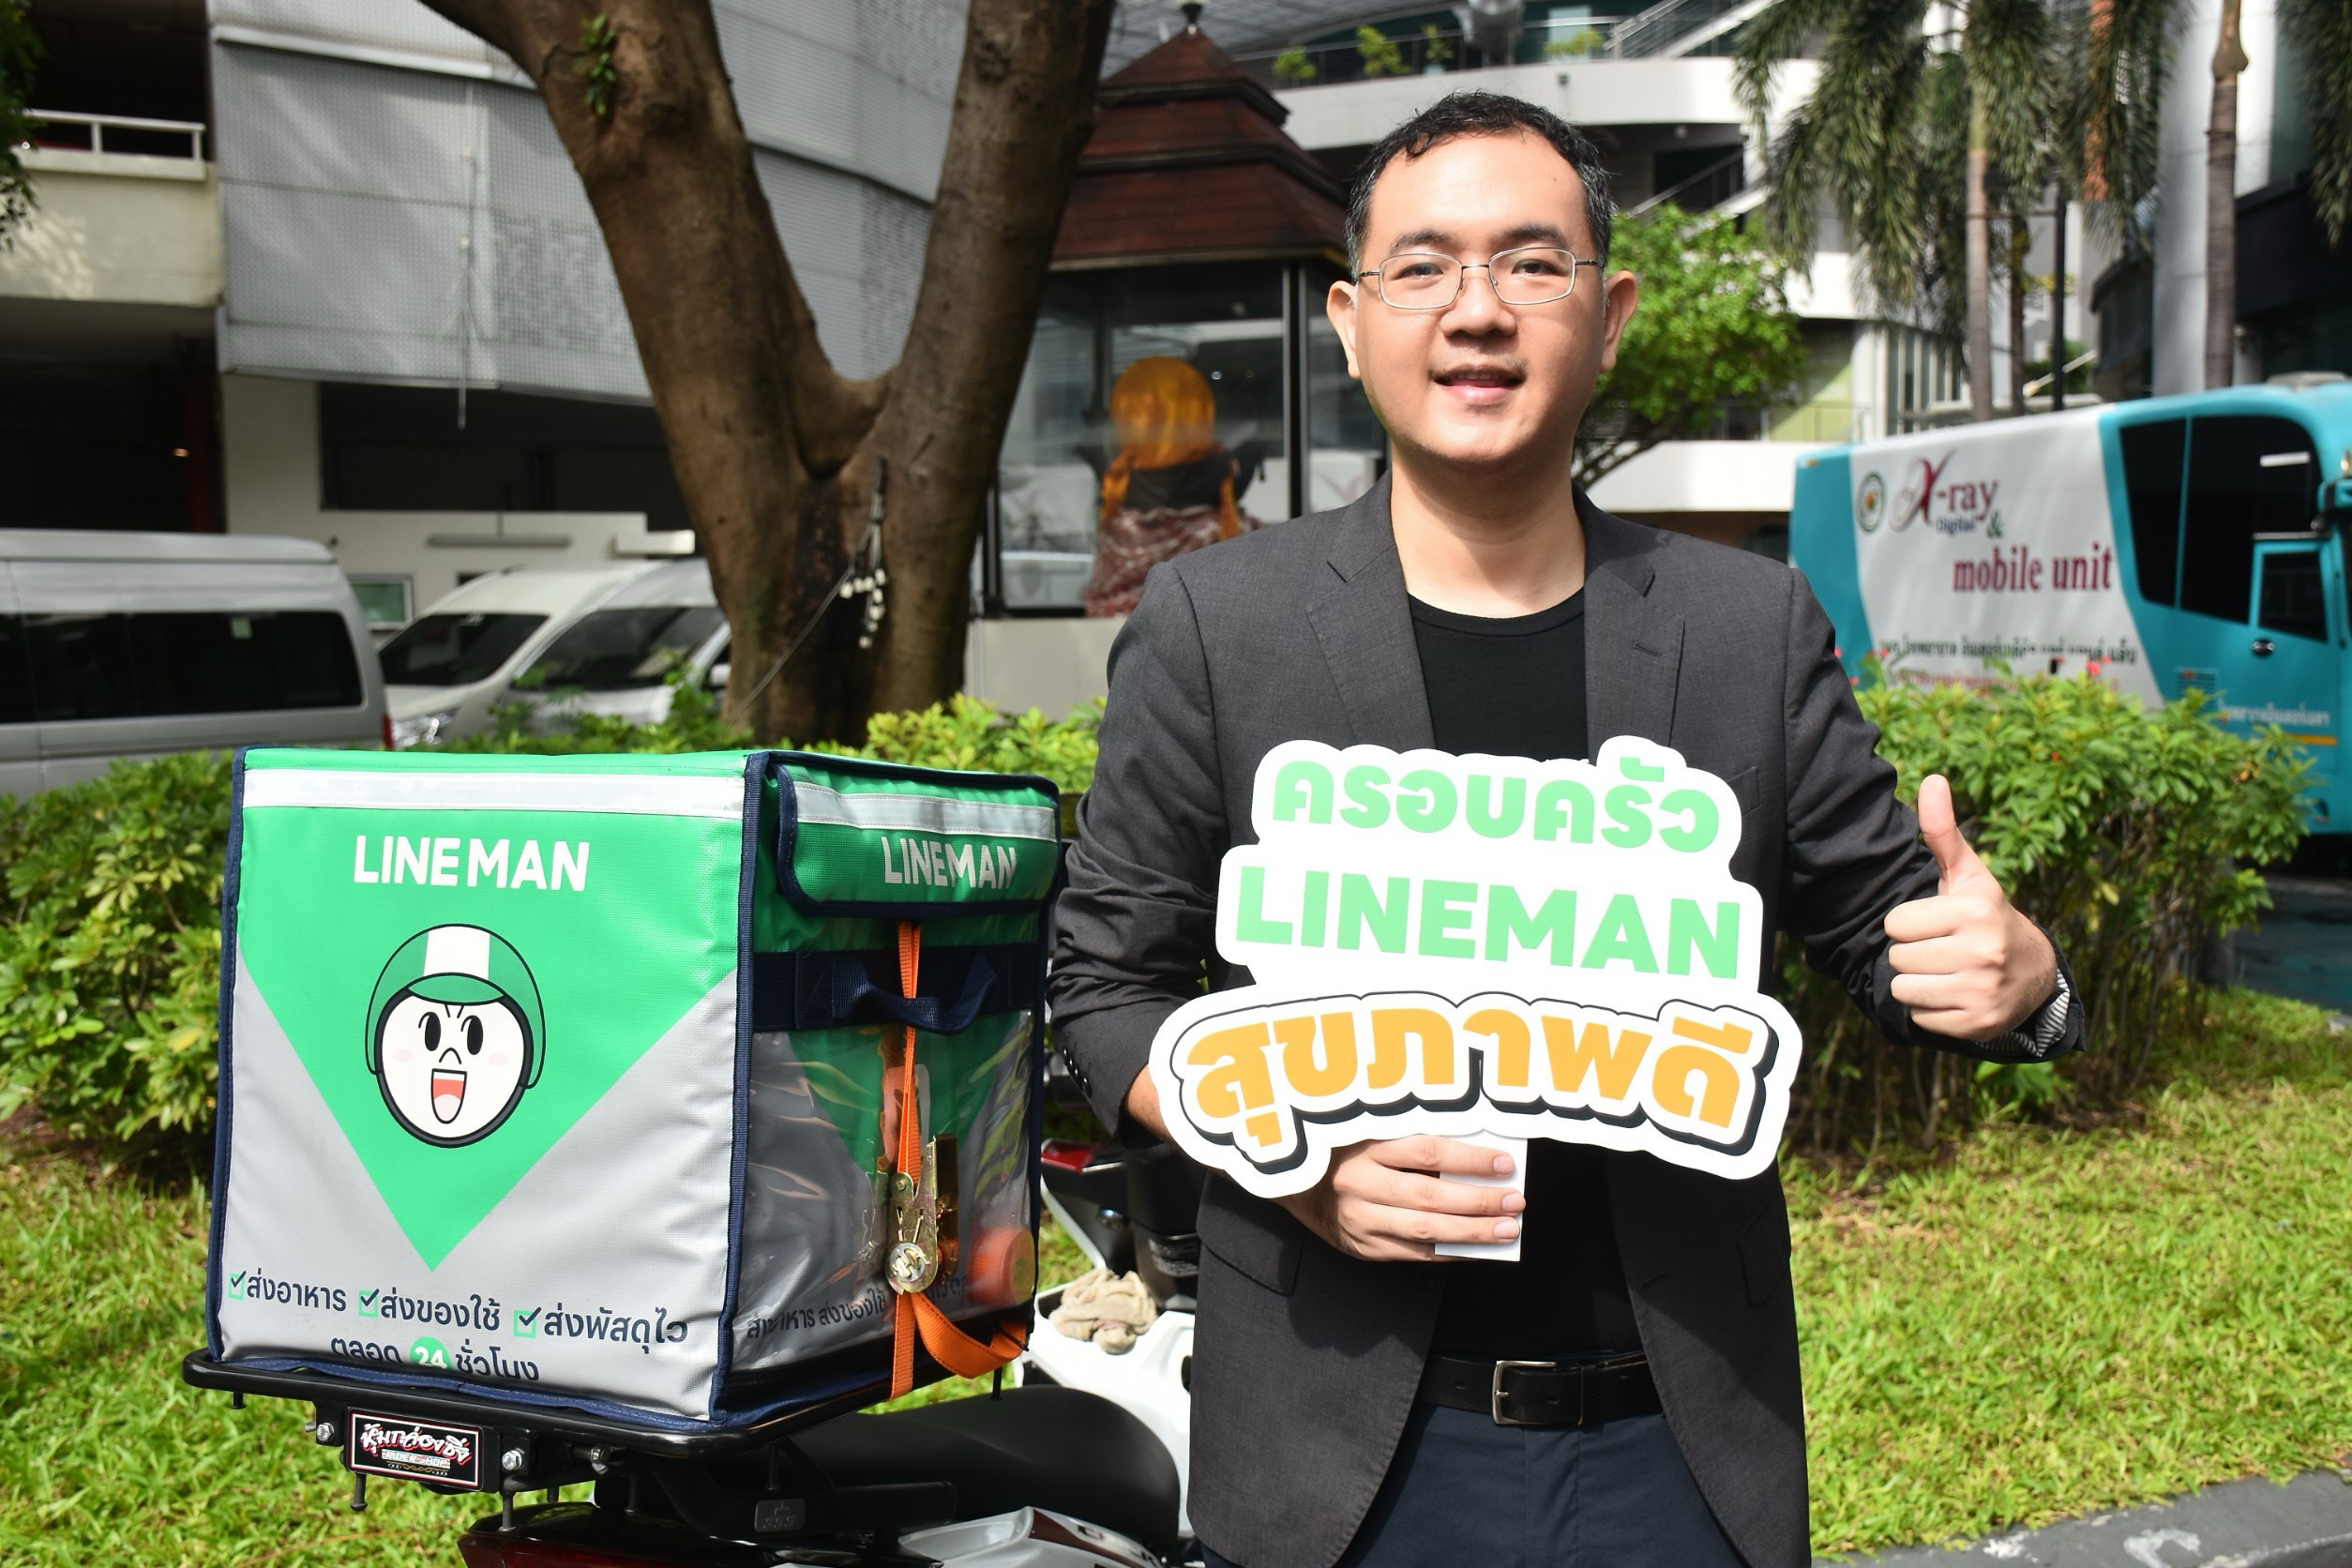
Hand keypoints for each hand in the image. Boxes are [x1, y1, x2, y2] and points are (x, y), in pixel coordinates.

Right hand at [1274, 1136, 1523, 1261]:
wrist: (1296, 1185)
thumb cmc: (1345, 1151)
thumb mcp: (1371, 1131)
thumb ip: (1414, 1139)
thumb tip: (1476, 1154)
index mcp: (1363, 1147)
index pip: (1426, 1152)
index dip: (1468, 1159)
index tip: (1504, 1163)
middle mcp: (1360, 1186)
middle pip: (1430, 1196)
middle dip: (1479, 1201)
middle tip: (1515, 1201)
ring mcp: (1361, 1221)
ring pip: (1425, 1232)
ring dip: (1472, 1233)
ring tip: (1507, 1229)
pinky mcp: (1364, 1248)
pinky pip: (1415, 1254)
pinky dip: (1450, 1253)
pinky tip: (1479, 1249)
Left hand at [1885, 774, 2058, 1040]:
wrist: (2031, 972)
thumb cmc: (1983, 916)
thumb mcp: (1967, 874)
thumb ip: (1942, 831)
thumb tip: (1931, 778)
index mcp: (1975, 912)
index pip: (1896, 924)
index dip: (1908, 923)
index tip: (1935, 922)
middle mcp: (1983, 952)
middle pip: (1897, 958)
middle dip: (1911, 953)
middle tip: (1941, 948)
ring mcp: (1982, 991)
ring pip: (1904, 989)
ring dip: (1916, 982)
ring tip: (1946, 970)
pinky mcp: (1978, 1023)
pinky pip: (1920, 1017)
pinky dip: (1931, 1010)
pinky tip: (1955, 994)